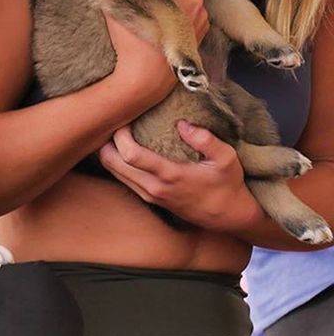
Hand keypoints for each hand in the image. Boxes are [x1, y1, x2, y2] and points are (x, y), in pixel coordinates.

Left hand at [98, 122, 260, 232]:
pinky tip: (124, 147)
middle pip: (111, 162)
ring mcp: (149, 195)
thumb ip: (206, 140)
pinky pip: (121, 177)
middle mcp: (153, 187)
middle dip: (106, 140)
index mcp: (169, 175)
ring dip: (109, 150)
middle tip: (115, 121)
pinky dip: (116, 161)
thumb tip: (182, 124)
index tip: (125, 118)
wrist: (230, 218)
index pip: (130, 155)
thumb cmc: (228, 185)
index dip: (120, 135)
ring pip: (112, 171)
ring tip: (118, 131)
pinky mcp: (149, 198)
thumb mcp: (227, 159)